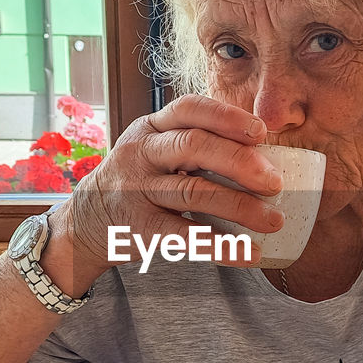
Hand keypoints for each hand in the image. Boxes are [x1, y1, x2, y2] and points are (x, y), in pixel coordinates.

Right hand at [53, 94, 284, 277]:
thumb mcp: (155, 151)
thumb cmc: (139, 182)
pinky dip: (221, 245)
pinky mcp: (138, 227)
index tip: (262, 132)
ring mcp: (136, 190)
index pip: (189, 109)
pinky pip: (184, 236)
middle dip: (240, 162)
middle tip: (275, 183)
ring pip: (194, 192)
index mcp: (151, 127)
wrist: (87, 221)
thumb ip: (196, 145)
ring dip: (240, 207)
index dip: (227, 117)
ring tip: (273, 220)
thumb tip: (265, 155)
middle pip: (194, 146)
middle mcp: (141, 153)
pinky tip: (248, 253)